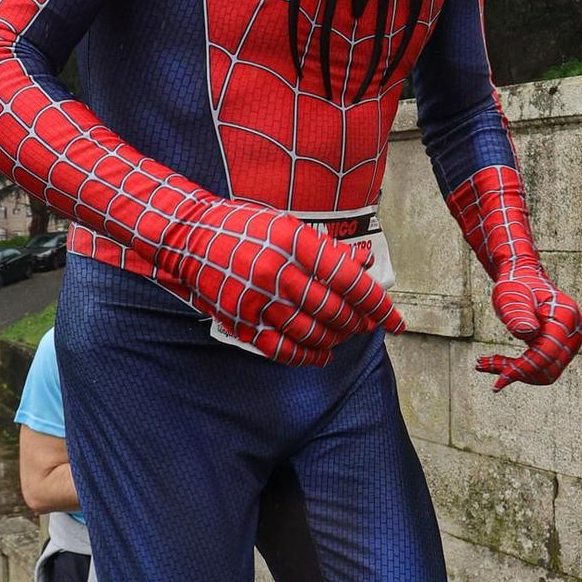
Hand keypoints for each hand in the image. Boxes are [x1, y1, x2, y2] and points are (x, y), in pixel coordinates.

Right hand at [156, 199, 401, 364]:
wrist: (187, 236)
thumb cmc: (242, 226)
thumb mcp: (286, 225)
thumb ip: (325, 249)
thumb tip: (364, 265)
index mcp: (293, 242)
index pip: (348, 280)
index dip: (377, 304)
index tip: (394, 321)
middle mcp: (277, 272)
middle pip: (333, 310)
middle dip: (358, 323)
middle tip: (367, 326)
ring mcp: (257, 300)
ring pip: (311, 333)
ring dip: (335, 339)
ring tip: (344, 336)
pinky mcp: (241, 321)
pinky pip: (282, 348)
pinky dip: (307, 356)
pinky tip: (321, 355)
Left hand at [476, 270, 581, 391]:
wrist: (523, 277)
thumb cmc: (516, 284)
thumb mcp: (511, 296)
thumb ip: (518, 313)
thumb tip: (528, 333)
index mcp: (565, 316)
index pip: (547, 354)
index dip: (523, 369)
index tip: (498, 381)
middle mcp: (575, 331)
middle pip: (548, 369)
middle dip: (517, 372)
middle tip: (481, 363)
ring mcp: (571, 340)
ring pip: (545, 373)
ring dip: (516, 373)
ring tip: (484, 362)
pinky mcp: (562, 347)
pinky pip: (542, 367)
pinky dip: (519, 368)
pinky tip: (494, 361)